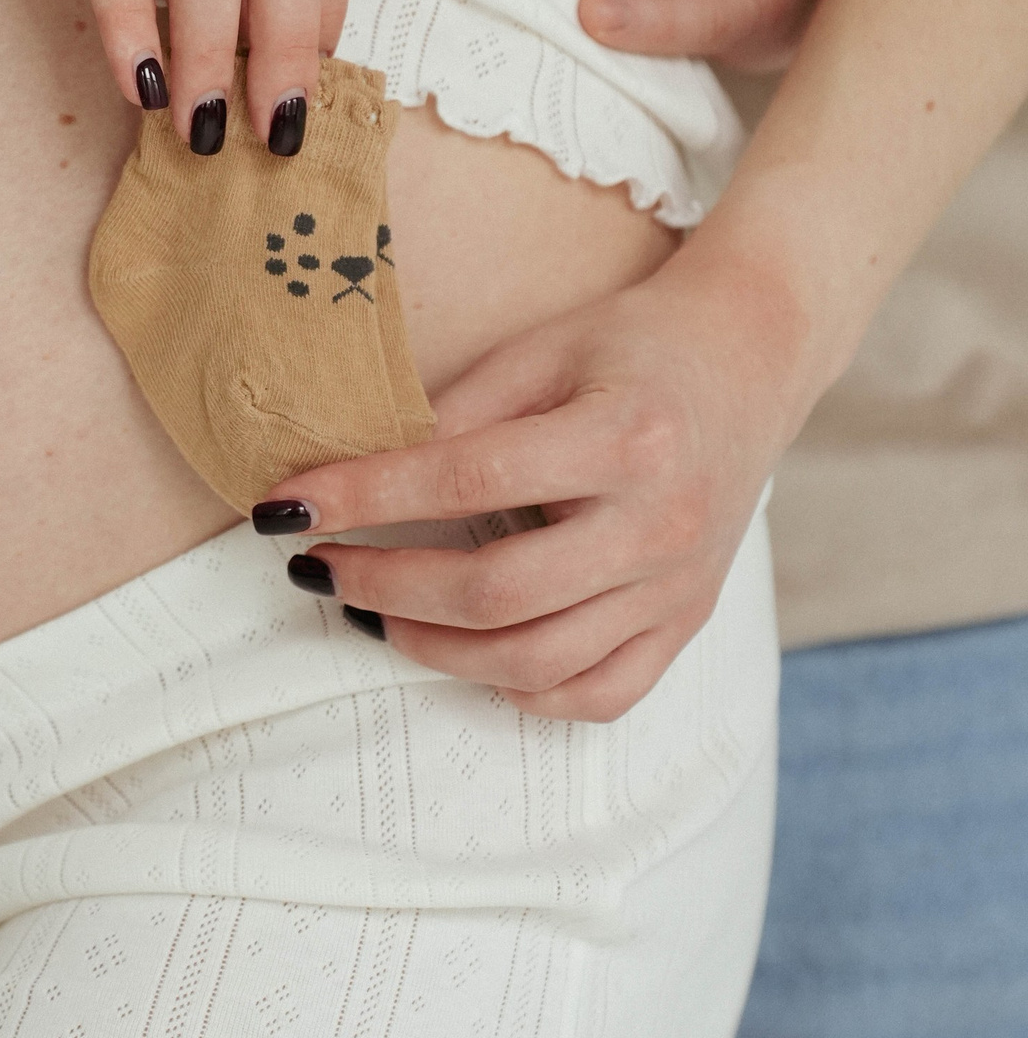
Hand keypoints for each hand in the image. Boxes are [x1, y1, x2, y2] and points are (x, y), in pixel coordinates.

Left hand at [260, 234, 809, 720]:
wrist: (752, 359)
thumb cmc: (634, 343)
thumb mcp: (542, 351)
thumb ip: (456, 415)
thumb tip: (351, 477)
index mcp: (626, 439)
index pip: (466, 482)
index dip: (364, 498)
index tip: (286, 506)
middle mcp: (659, 526)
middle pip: (497, 593)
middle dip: (383, 587)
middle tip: (316, 567)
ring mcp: (677, 587)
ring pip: (538, 662)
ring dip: (433, 648)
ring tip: (370, 611)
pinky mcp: (686, 622)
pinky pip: (598, 695)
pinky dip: (520, 691)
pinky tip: (466, 654)